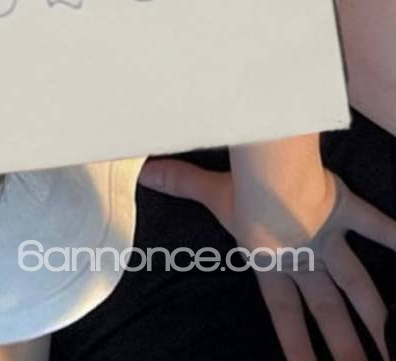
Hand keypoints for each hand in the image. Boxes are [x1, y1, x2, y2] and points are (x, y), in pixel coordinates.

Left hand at [138, 154, 395, 360]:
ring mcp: (329, 240)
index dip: (295, 345)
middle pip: (329, 314)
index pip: (284, 315)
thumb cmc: (240, 188)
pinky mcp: (346, 213)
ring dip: (378, 318)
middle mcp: (304, 259)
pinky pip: (376, 226)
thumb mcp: (208, 190)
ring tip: (392, 346)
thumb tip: (144, 171)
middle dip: (346, 348)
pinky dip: (394, 236)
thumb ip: (179, 183)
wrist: (276, 178)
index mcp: (272, 262)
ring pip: (359, 287)